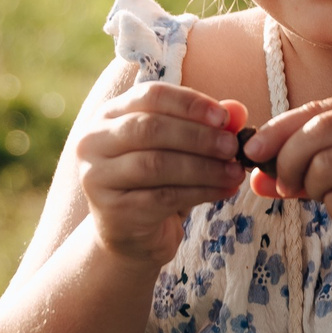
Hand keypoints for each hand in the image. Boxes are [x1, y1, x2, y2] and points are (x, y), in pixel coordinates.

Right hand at [73, 81, 248, 266]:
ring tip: (235, 172)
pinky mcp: (112, 211)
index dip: (190, 103)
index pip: (150, 95)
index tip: (224, 117)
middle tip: (233, 147)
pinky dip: (200, 192)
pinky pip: (162, 197)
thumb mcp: (181, 150)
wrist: (132, 237)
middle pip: (150, 128)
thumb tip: (237, 110)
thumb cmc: (157, 183)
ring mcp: (96, 177)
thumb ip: (206, 126)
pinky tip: (225, 191)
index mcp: (109, 115)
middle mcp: (93, 142)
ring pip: (156, 163)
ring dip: (203, 167)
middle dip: (198, 136)